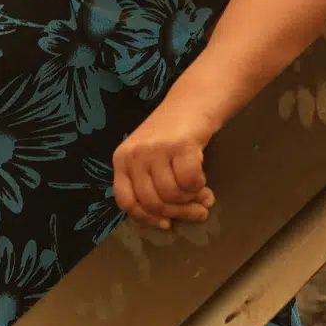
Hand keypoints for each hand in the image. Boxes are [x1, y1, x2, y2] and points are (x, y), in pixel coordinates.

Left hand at [113, 94, 220, 231]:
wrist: (192, 102)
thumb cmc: (171, 134)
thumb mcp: (148, 157)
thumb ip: (148, 184)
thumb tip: (164, 221)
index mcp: (122, 159)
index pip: (127, 201)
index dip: (147, 218)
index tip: (167, 224)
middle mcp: (135, 154)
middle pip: (153, 202)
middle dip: (179, 213)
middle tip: (198, 213)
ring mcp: (156, 149)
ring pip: (172, 194)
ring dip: (192, 200)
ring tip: (204, 197)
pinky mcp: (180, 145)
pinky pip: (190, 182)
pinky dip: (199, 187)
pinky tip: (204, 182)